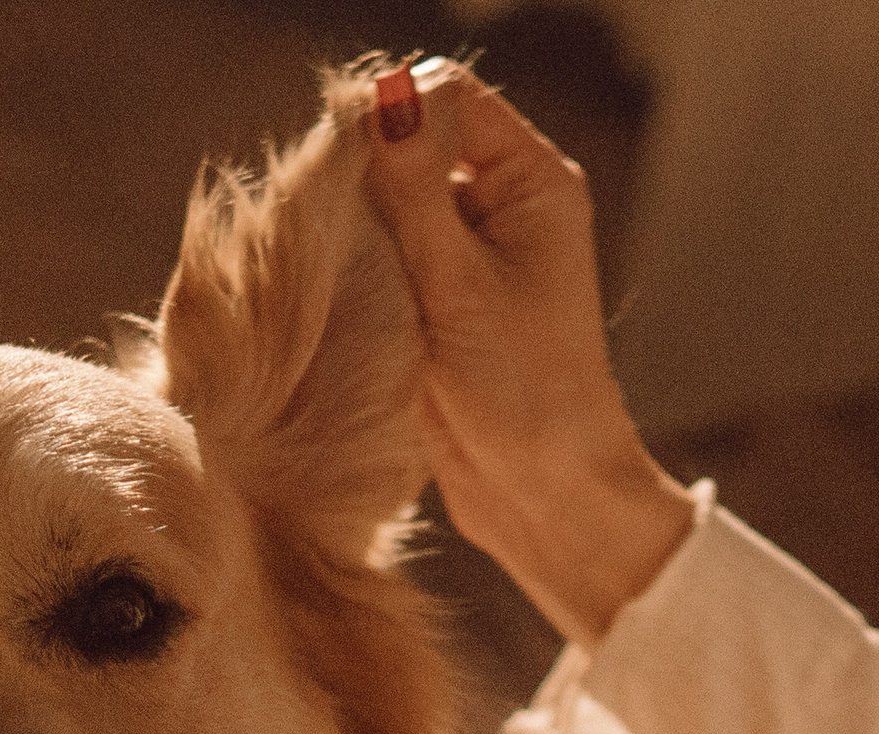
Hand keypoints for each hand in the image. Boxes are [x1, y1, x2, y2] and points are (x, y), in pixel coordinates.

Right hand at [365, 57, 696, 648]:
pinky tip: (342, 305)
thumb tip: (385, 96)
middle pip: (413, 144)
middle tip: (338, 234)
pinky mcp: (435, 299)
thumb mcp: (456, 283)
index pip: (452, 97)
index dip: (393, 113)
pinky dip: (353, 270)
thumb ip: (413, 189)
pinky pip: (380, 256)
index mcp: (532, 183)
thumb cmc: (521, 392)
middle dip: (364, 177)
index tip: (342, 164)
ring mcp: (467, 254)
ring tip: (346, 280)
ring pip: (387, 204)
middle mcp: (504, 207)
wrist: (540, 492)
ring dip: (354, 230)